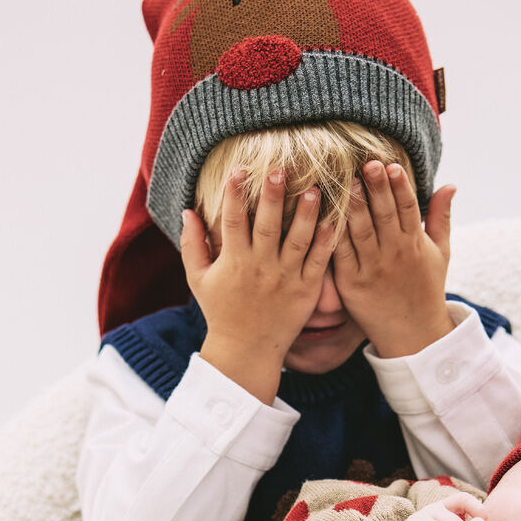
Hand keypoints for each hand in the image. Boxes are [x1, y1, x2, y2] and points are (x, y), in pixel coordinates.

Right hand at [180, 169, 336, 402]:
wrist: (246, 351)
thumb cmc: (221, 311)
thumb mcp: (198, 279)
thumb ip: (192, 244)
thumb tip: (187, 211)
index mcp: (234, 261)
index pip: (233, 220)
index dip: (235, 194)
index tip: (239, 170)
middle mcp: (260, 267)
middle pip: (268, 224)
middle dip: (273, 196)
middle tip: (280, 170)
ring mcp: (286, 278)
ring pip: (299, 239)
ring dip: (307, 213)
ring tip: (314, 188)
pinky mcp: (306, 290)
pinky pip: (319, 261)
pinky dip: (326, 241)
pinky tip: (333, 220)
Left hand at [332, 161, 455, 356]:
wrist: (413, 335)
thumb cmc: (426, 289)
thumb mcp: (440, 253)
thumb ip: (441, 217)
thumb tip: (450, 184)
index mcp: (414, 243)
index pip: (408, 208)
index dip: (400, 187)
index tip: (391, 165)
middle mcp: (394, 254)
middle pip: (384, 215)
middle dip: (376, 189)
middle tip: (367, 163)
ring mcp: (372, 270)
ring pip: (361, 232)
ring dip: (353, 206)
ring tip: (346, 182)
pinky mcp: (351, 285)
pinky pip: (340, 255)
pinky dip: (333, 235)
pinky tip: (324, 215)